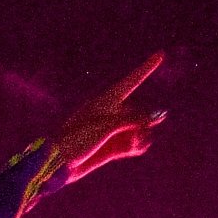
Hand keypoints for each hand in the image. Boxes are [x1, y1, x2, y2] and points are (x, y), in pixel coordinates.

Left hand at [48, 53, 168, 181]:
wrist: (57, 163)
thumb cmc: (77, 138)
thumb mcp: (106, 125)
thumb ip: (134, 120)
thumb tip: (159, 115)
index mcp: (106, 100)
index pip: (132, 80)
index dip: (146, 68)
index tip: (161, 54)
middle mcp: (110, 113)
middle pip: (138, 111)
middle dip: (145, 119)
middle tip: (141, 130)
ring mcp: (110, 131)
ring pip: (136, 128)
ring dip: (142, 134)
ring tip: (138, 142)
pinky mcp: (110, 148)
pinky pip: (130, 144)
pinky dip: (137, 145)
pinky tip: (139, 147)